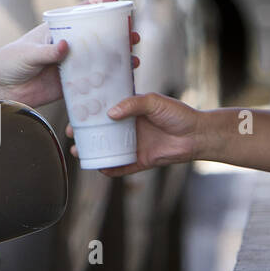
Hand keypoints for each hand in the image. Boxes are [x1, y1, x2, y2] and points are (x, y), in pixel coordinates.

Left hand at [0, 0, 139, 107]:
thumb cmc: (8, 63)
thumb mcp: (27, 53)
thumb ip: (47, 52)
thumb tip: (66, 47)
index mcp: (55, 31)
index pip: (79, 15)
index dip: (98, 7)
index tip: (116, 2)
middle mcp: (65, 47)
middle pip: (95, 38)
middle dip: (116, 35)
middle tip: (133, 35)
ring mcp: (68, 66)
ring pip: (97, 60)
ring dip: (116, 59)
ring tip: (133, 59)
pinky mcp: (67, 86)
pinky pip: (89, 82)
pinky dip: (105, 82)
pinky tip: (120, 82)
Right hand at [67, 92, 200, 176]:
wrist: (197, 134)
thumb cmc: (178, 114)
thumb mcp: (154, 102)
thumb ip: (133, 104)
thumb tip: (110, 113)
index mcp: (129, 112)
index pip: (104, 111)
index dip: (89, 113)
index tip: (75, 113)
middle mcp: (128, 129)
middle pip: (101, 133)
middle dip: (84, 134)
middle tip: (72, 135)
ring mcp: (133, 145)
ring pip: (107, 150)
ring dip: (92, 152)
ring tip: (78, 152)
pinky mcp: (140, 161)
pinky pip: (121, 167)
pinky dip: (109, 169)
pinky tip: (98, 168)